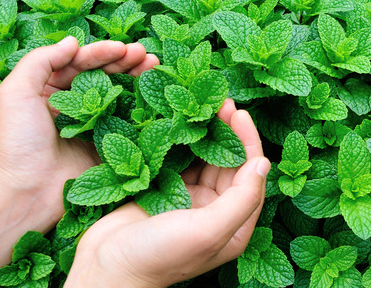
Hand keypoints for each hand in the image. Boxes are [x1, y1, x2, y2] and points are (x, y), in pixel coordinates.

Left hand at [0, 36, 158, 227]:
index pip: (80, 62)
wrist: (25, 192)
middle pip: (103, 75)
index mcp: (48, 89)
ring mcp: (90, 126)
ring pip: (118, 95)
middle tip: (146, 55)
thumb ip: (41, 60)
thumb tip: (73, 41)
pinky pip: (126, 123)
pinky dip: (141, 108)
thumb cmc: (16, 142)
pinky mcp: (105, 146)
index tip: (123, 47)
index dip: (102, 52)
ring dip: (136, 79)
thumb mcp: (15, 92)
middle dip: (125, 62)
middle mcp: (71, 105)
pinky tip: (154, 96)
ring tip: (154, 66)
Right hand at [64, 101, 270, 287]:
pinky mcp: (164, 192)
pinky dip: (182, 141)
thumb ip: (241, 199)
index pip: (252, 176)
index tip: (239, 114)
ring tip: (203, 105)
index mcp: (235, 226)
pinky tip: (180, 120)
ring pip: (205, 159)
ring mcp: (189, 201)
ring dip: (206, 133)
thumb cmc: (159, 256)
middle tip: (219, 101)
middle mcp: (216, 212)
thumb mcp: (208, 231)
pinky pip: (180, 161)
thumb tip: (263, 163)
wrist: (106, 269)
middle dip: (228, 131)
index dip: (248, 142)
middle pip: (230, 163)